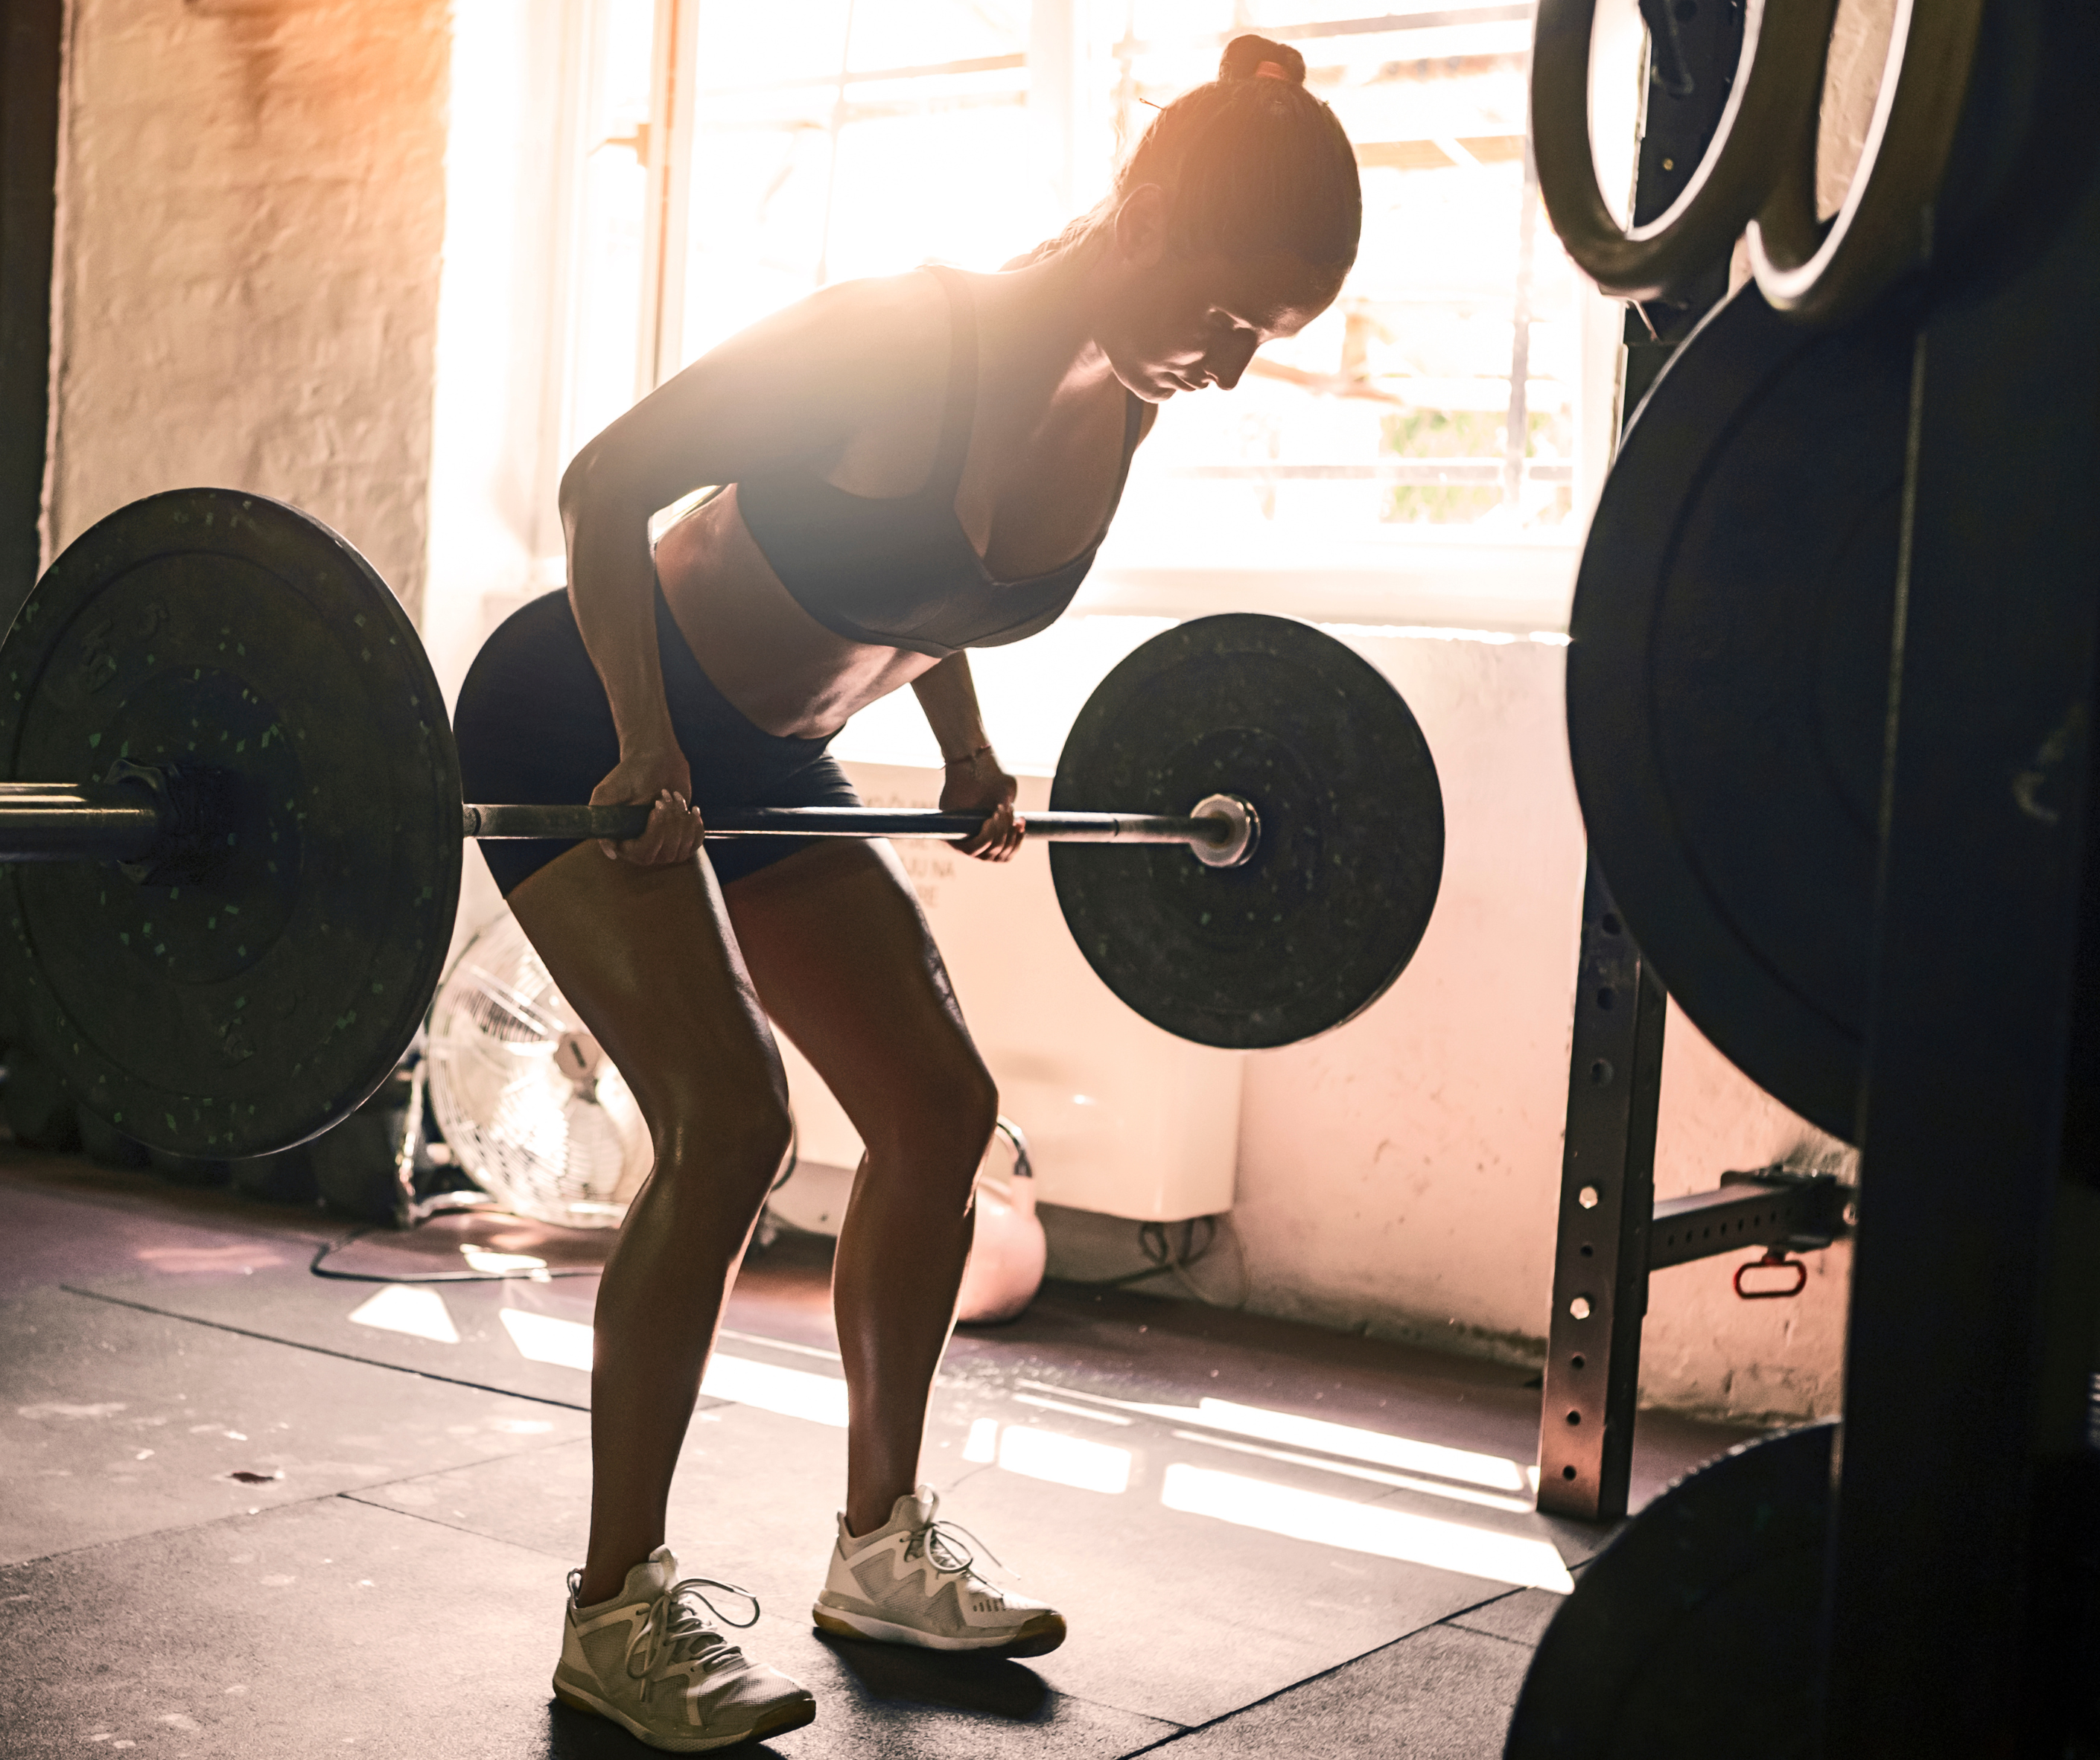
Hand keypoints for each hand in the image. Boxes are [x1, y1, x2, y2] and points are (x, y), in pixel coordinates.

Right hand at [591, 747, 703, 866]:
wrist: (654, 760)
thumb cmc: (629, 774)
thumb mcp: (606, 793)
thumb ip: (599, 819)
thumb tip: (611, 853)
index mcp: (623, 841)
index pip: (643, 854)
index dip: (654, 834)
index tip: (655, 809)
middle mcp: (643, 847)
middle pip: (665, 854)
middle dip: (669, 824)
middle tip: (663, 798)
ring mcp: (663, 844)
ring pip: (680, 851)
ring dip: (681, 823)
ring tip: (673, 798)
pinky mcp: (681, 837)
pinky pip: (694, 844)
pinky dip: (695, 827)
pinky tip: (692, 809)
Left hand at [941, 748, 1021, 862]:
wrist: (972, 762)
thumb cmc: (992, 778)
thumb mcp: (1008, 797)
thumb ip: (1009, 816)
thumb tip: (1012, 831)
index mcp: (991, 835)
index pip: (1005, 854)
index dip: (1016, 842)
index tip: (1021, 822)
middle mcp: (976, 841)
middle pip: (997, 856)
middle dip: (1008, 835)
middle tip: (1008, 813)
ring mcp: (962, 841)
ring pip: (986, 855)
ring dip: (998, 835)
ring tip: (999, 812)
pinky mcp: (950, 835)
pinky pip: (971, 849)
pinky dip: (986, 836)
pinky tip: (990, 819)